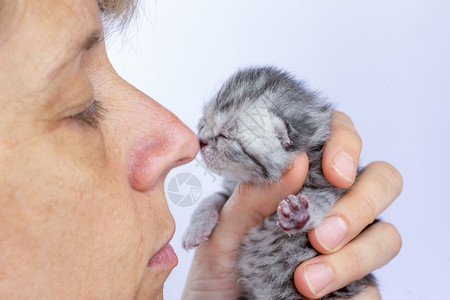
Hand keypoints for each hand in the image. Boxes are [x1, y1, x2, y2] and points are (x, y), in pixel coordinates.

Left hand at [182, 111, 401, 298]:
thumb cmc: (217, 265)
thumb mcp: (223, 229)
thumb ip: (254, 195)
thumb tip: (296, 160)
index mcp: (299, 180)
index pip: (339, 137)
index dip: (346, 143)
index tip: (335, 172)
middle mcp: (331, 205)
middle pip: (381, 181)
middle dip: (359, 205)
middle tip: (320, 236)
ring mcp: (348, 244)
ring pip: (385, 236)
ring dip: (352, 257)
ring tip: (306, 283)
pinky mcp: (354, 285)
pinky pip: (373, 287)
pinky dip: (354, 295)